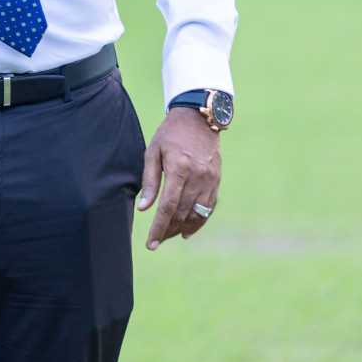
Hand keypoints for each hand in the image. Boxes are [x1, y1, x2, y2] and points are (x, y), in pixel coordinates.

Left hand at [137, 107, 221, 249]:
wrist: (198, 119)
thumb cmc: (170, 134)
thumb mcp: (153, 152)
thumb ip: (149, 180)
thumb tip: (144, 208)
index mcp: (179, 168)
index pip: (168, 206)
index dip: (159, 227)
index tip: (151, 243)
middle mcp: (198, 177)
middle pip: (182, 213)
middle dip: (167, 231)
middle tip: (155, 242)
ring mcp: (210, 180)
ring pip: (196, 214)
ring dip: (181, 229)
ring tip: (167, 236)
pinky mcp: (216, 181)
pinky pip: (208, 208)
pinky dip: (198, 222)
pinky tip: (186, 232)